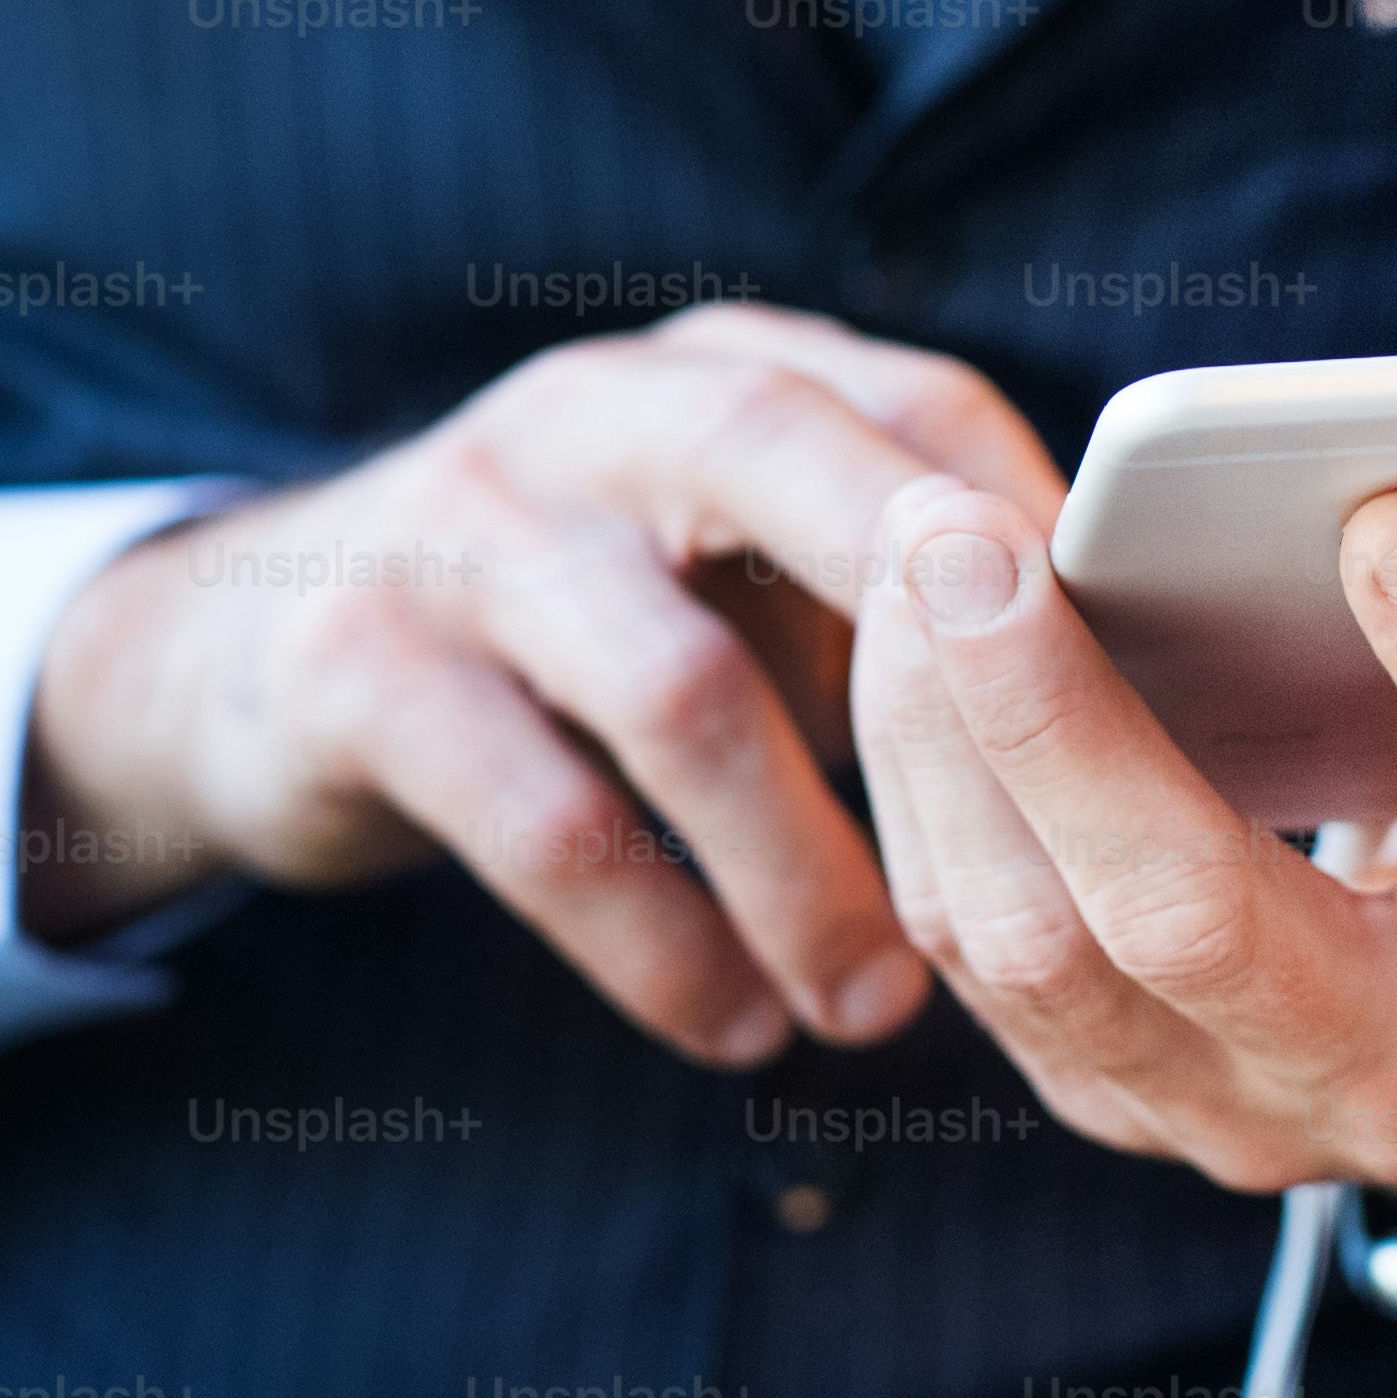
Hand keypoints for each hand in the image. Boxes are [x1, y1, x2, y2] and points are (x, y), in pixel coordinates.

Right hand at [23, 303, 1063, 1066]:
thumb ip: (892, 601)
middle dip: (937, 660)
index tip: (1142, 712)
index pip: (912, 402)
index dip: (1037, 545)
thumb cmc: (581, 632)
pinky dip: (660, 944)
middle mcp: (590, 410)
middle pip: (791, 472)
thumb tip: (1145, 724)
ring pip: (681, 691)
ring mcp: (461, 525)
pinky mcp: (357, 664)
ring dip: (804, 872)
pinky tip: (735, 1024)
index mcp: (714, 373)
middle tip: (1052, 840)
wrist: (251, 660)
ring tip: (880, 1007)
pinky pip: (548, 822)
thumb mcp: (727, 569)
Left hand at [851, 478, 1396, 1211]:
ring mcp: (1249, 1116)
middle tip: (967, 537)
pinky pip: (983, 956)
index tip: (1396, 499)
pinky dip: (926, 790)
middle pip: (1194, 917)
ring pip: (1042, 948)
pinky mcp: (1131, 1099)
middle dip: (1063, 720)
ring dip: (947, 745)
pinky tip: (910, 640)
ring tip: (913, 552)